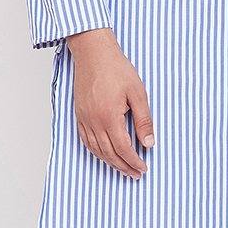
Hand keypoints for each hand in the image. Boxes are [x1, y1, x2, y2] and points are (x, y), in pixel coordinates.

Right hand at [65, 29, 154, 178]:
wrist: (94, 53)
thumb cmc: (116, 68)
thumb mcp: (138, 93)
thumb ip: (144, 120)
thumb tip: (149, 143)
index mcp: (109, 117)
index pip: (123, 148)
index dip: (134, 161)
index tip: (143, 168)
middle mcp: (94, 121)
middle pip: (109, 153)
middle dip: (123, 166)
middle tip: (135, 174)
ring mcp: (84, 118)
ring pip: (96, 149)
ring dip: (110, 162)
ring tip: (122, 168)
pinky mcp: (79, 114)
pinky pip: (85, 140)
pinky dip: (95, 151)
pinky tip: (103, 154)